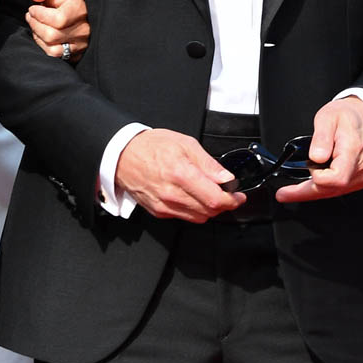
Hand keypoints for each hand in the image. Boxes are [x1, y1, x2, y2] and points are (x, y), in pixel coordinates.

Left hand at [26, 0, 90, 60]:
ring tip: (36, 26)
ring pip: (53, 49)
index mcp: (80, 9)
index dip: (39, 15)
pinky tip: (42, 37)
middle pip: (52, 35)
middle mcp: (84, 28)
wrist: (72, 10)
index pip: (58, 19)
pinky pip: (55, 56)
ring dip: (38, 37)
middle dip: (35, 25)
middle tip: (31, 17)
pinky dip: (43, 46)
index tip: (33, 8)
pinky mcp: (76, 53)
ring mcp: (82, 43)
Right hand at [115, 128, 243, 221]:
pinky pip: (184, 217)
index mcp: (182, 174)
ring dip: (210, 209)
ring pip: (198, 217)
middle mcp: (172, 194)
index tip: (239, 196)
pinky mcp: (158, 211)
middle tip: (228, 193)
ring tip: (211, 194)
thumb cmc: (152, 146)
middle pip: (208, 211)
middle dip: (224, 204)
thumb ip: (209, 163)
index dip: (233, 200)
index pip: (215, 199)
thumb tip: (226, 178)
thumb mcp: (186, 144)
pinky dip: (194, 210)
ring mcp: (164, 205)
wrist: (122, 155)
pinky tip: (194, 197)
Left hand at [274, 97, 362, 202]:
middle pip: (332, 189)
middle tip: (285, 193)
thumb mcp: (329, 116)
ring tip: (296, 190)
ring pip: (337, 191)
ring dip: (315, 191)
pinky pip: (344, 188)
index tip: (308, 167)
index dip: (317, 176)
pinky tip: (317, 183)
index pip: (335, 178)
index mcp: (354, 150)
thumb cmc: (351, 115)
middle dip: (306, 192)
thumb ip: (321, 137)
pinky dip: (328, 188)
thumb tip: (315, 157)